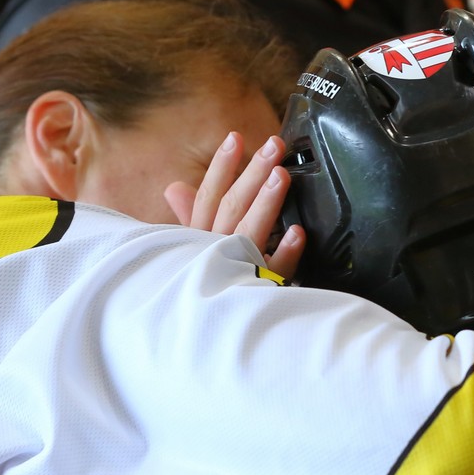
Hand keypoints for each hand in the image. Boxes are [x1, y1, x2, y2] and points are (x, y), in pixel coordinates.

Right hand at [165, 133, 305, 279]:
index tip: (236, 138)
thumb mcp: (186, 250)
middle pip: (231, 206)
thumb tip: (175, 188)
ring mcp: (234, 270)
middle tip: (274, 146)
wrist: (199, 336)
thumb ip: (188, 217)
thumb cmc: (197, 284)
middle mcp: (212, 251)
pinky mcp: (256, 292)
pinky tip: (298, 234)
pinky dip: (285, 253)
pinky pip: (272, 272)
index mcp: (197, 240)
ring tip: (282, 176)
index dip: (221, 167)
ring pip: (249, 232)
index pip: (209, 197)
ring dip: (266, 203)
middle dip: (251, 173)